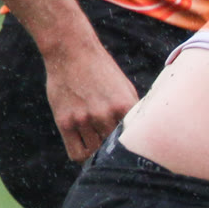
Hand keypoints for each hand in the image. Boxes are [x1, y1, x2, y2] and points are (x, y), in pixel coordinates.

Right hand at [42, 37, 137, 161]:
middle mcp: (104, 114)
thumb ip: (133, 113)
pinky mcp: (64, 121)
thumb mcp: (126, 89)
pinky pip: (77, 153)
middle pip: (115, 151)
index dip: (135, 150)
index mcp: (124, 106)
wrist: (71, 51)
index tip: (136, 154)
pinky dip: (83, 156)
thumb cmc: (101, 71)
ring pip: (95, 154)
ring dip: (99, 152)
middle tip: (117, 152)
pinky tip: (87, 148)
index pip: (135, 142)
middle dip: (116, 153)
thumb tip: (144, 136)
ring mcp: (83, 119)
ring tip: (100, 145)